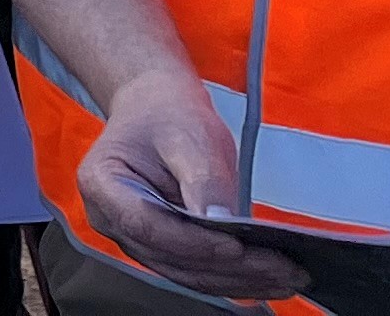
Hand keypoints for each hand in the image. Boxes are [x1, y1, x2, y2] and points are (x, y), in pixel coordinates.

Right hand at [77, 72, 309, 300]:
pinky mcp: (159, 249)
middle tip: (285, 269)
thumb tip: (222, 222)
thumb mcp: (186, 135)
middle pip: (171, 259)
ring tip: (288, 277)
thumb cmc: (167, 115)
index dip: (194, 243)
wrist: (156, 109)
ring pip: (187, 274)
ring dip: (238, 281)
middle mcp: (109, 219)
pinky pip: (196, 272)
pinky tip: (270, 278)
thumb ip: (202, 178)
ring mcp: (132, 238)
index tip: (239, 246)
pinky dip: (233, 278)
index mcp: (102, 183)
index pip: (148, 226)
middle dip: (230, 269)